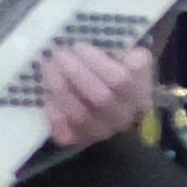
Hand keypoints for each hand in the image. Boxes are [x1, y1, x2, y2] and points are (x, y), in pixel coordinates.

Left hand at [38, 42, 154, 151]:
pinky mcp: (78, 140)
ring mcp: (100, 132)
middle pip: (100, 98)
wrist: (117, 108)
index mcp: (138, 93)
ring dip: (60, 88)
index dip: (97, 63)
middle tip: (58, 54)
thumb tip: (112, 48)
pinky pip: (65, 132)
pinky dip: (55, 114)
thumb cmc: (122, 75)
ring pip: (79, 115)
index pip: (121, 80)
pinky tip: (48, 96)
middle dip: (75, 73)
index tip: (79, 46)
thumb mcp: (134, 61)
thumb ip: (130, 54)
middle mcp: (122, 117)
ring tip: (48, 67)